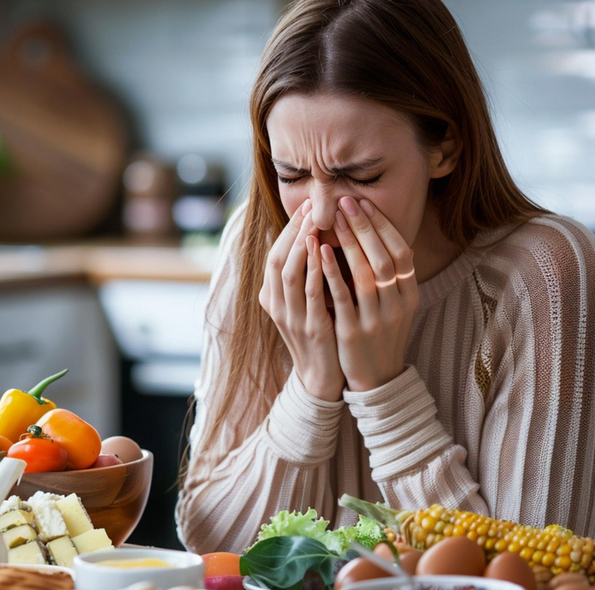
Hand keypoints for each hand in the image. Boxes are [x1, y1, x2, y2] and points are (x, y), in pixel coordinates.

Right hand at [260, 199, 345, 400]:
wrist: (323, 378)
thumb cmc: (319, 336)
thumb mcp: (305, 304)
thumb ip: (303, 277)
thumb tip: (312, 242)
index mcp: (271, 299)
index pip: (273, 256)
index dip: (288, 231)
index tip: (305, 207)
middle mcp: (275, 306)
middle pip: (276, 259)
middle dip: (292, 231)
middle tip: (309, 205)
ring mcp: (290, 318)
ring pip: (288, 273)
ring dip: (300, 244)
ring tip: (314, 220)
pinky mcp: (309, 328)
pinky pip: (308, 293)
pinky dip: (312, 269)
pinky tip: (322, 250)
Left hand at [322, 197, 418, 391]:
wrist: (375, 379)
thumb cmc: (378, 334)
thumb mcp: (391, 305)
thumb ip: (386, 276)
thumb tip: (368, 234)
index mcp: (409, 295)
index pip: (402, 251)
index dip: (384, 226)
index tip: (364, 204)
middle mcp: (398, 305)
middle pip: (384, 257)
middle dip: (365, 226)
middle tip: (345, 201)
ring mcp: (377, 319)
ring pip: (365, 274)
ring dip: (348, 243)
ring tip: (332, 219)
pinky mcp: (355, 332)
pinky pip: (342, 296)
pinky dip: (331, 271)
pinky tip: (319, 251)